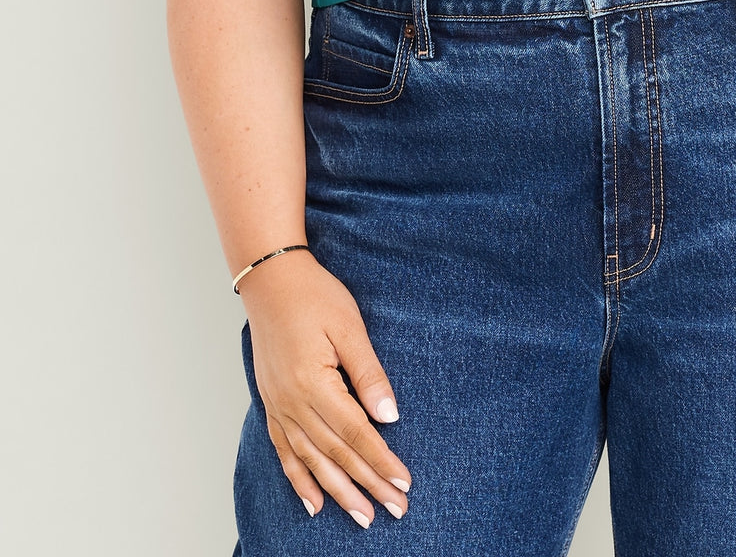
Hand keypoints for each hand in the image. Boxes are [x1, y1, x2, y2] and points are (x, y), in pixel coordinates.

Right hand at [237, 248, 411, 526]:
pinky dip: (299, 479)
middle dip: (366, 485)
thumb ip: (369, 374)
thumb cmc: (313, 297)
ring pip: (310, 460)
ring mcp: (278, 406)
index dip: (380, 461)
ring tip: (361, 516)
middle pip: (335, 454)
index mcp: (314, 383)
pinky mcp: (271, 403)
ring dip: (337, 492)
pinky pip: (284, 450)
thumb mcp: (350, 328)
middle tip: (393, 511)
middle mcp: (292, 402)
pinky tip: (313, 502)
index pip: (355, 433)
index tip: (403, 484)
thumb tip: (390, 417)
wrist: (271, 280)